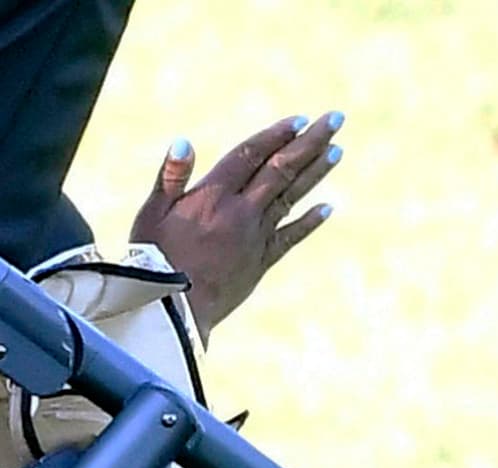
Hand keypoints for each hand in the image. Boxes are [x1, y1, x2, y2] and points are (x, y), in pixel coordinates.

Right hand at [130, 112, 345, 339]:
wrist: (174, 310)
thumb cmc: (154, 259)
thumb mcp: (152, 213)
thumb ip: (170, 177)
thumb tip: (185, 142)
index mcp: (213, 195)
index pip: (251, 154)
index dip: (276, 135)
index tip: (299, 120)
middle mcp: (241, 213)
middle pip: (281, 170)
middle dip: (310, 143)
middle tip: (335, 120)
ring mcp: (255, 238)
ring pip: (291, 198)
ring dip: (315, 173)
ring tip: (337, 151)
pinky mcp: (261, 262)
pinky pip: (290, 238)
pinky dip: (309, 222)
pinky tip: (328, 208)